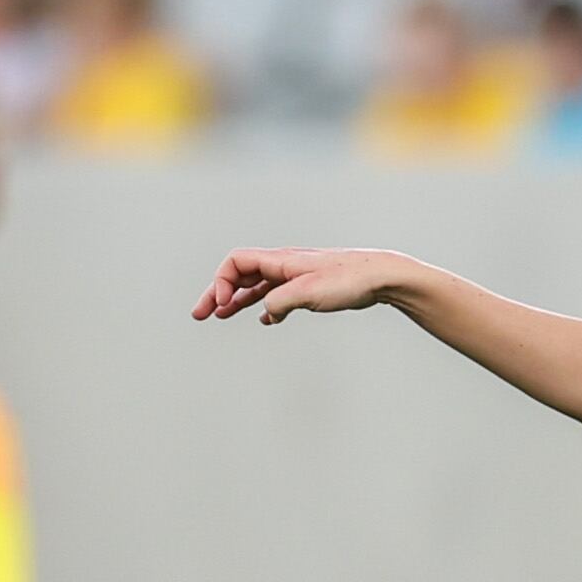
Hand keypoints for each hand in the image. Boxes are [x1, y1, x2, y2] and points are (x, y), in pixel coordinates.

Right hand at [193, 247, 419, 325]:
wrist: (381, 277)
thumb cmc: (347, 280)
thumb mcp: (308, 292)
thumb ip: (280, 301)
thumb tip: (265, 312)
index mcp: (279, 261)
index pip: (235, 263)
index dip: (222, 283)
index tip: (224, 306)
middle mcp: (283, 266)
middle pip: (240, 275)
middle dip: (218, 294)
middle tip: (200, 315)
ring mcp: (296, 277)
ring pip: (258, 286)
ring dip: (238, 301)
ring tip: (221, 316)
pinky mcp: (310, 289)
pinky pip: (279, 296)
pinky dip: (267, 307)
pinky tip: (267, 320)